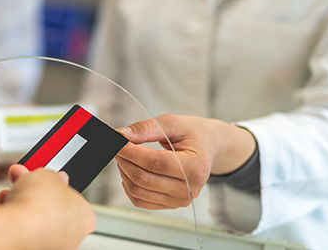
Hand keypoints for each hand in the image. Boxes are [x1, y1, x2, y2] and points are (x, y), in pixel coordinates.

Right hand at [0, 165, 94, 248]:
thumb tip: (53, 178)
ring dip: (20, 203)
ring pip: (34, 219)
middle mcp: (72, 236)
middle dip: (34, 193)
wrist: (18, 229)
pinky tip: (5, 207)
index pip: (72, 198)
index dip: (55, 185)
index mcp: (85, 217)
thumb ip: (53, 176)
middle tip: (23, 179)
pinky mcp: (29, 248)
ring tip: (11, 193)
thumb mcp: (49, 175)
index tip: (45, 177)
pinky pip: (20, 229)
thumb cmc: (41, 206)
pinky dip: (12, 218)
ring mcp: (51, 245)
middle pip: (51, 209)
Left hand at [116, 114, 255, 209]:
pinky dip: (129, 185)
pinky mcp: (170, 205)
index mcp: (196, 167)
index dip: (130, 152)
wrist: (210, 147)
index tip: (117, 140)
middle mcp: (189, 188)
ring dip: (124, 172)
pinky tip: (131, 169)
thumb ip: (146, 128)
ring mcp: (180, 200)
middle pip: (143, 179)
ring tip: (125, 155)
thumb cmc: (194, 134)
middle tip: (118, 145)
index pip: (154, 163)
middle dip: (124, 160)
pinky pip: (140, 200)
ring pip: (138, 191)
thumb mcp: (173, 123)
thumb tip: (122, 135)